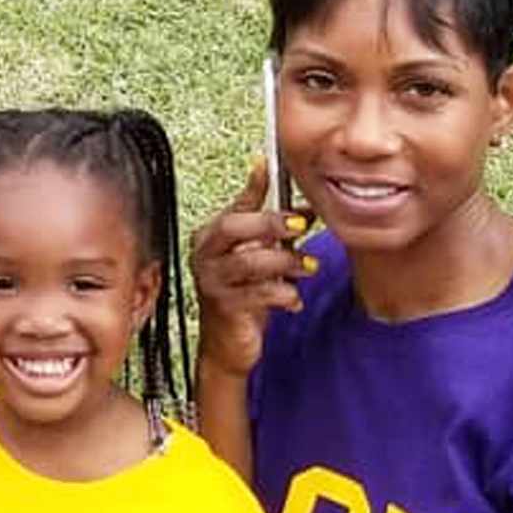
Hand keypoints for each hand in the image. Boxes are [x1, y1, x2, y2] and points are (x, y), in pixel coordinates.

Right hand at [191, 158, 314, 376]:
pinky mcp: (224, 307)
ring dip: (285, 262)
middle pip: (234, 227)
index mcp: (211, 237)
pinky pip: (258, 293)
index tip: (269, 166)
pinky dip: (284, 294)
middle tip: (301, 224)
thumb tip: (306, 208)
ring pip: (249, 261)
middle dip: (270, 222)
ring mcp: (211, 281)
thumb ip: (273, 233)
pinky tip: (294, 299)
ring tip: (307, 267)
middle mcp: (205, 255)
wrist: (228, 346)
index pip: (235, 205)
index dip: (254, 186)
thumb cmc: (243, 298)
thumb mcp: (257, 258)